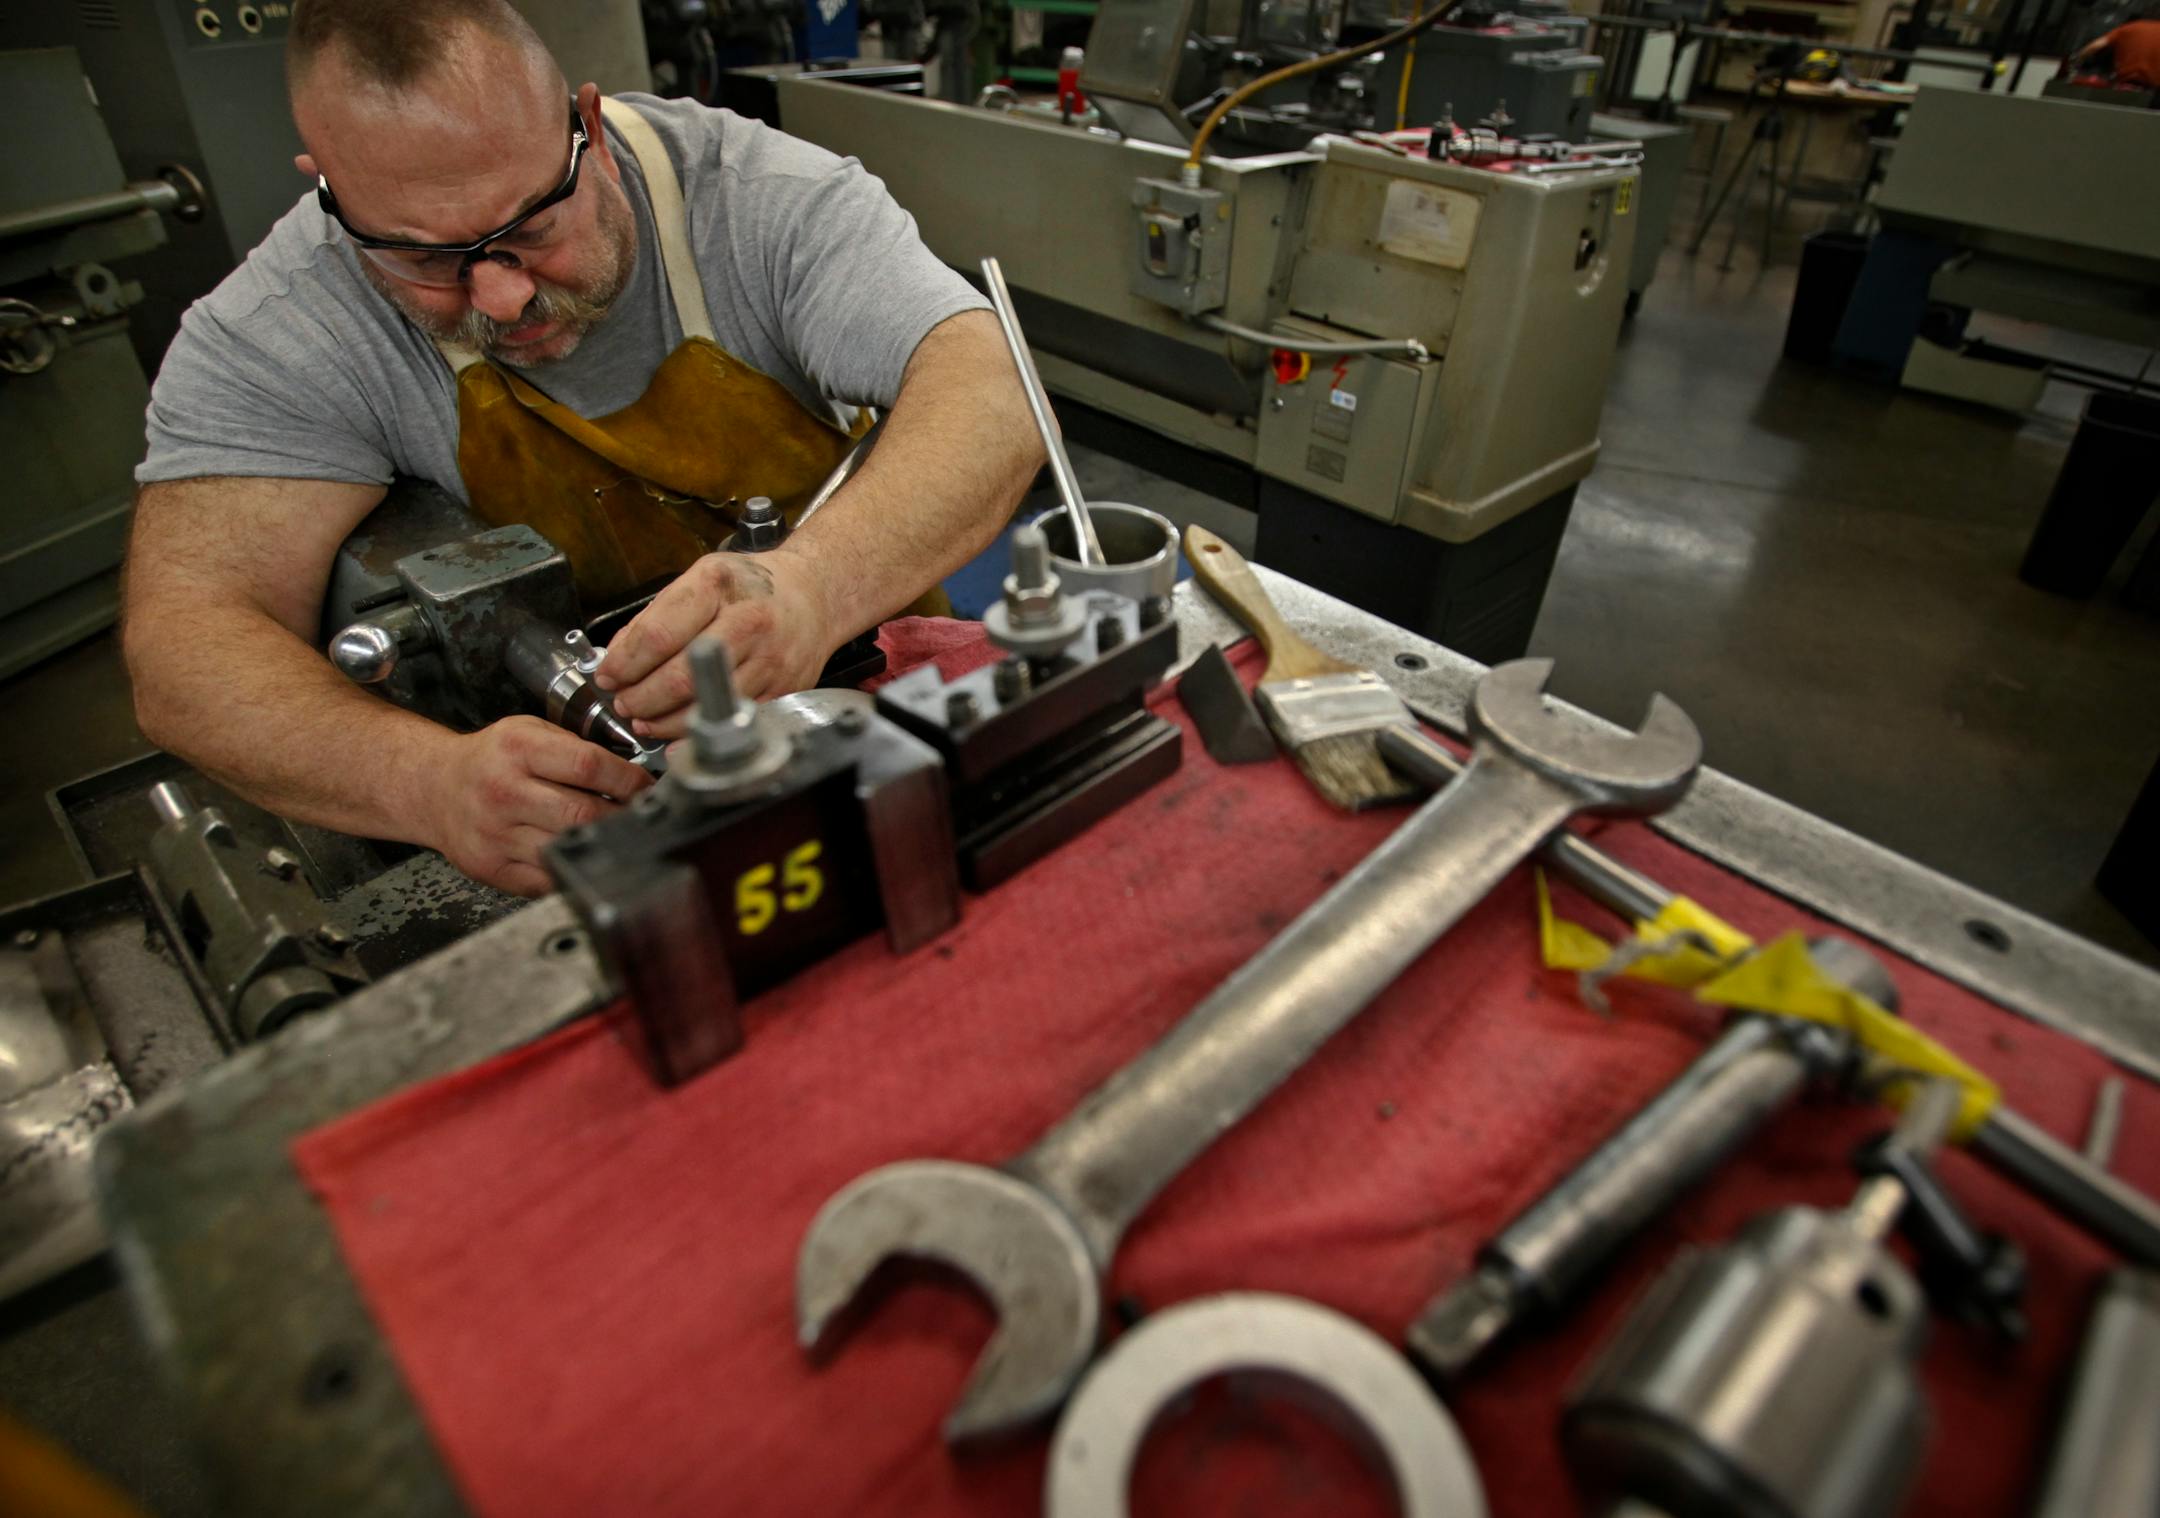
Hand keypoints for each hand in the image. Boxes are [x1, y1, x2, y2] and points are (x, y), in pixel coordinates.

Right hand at [420, 717, 653, 896]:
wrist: (436, 788)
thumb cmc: (491, 759)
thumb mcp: (528, 731)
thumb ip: (576, 747)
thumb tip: (634, 773)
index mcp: (518, 749)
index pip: (588, 766)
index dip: (628, 780)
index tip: (646, 787)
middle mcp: (504, 791)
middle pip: (583, 813)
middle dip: (621, 817)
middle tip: (637, 816)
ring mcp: (495, 834)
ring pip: (567, 847)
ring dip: (599, 844)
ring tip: (611, 833)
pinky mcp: (491, 867)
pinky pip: (547, 877)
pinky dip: (571, 868)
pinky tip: (578, 853)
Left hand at [594, 548, 839, 738]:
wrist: (813, 596)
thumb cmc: (752, 587)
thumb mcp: (700, 578)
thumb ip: (655, 617)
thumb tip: (617, 658)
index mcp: (719, 585)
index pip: (658, 635)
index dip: (624, 664)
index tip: (608, 676)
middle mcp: (748, 622)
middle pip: (679, 677)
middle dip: (640, 698)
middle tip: (624, 703)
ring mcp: (769, 659)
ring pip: (704, 706)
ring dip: (663, 721)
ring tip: (645, 718)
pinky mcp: (783, 689)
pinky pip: (732, 721)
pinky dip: (698, 733)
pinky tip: (679, 730)